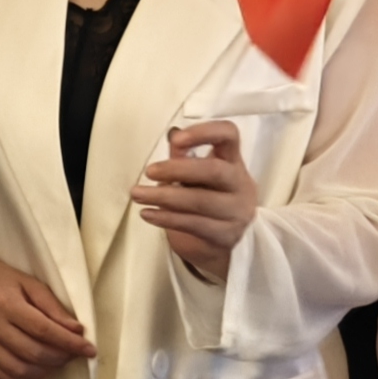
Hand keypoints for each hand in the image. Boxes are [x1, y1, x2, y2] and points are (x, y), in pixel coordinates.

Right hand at [0, 255, 95, 378]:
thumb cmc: (3, 282)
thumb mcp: (32, 285)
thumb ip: (54, 308)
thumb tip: (76, 332)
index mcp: (5, 302)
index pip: (43, 330)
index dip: (70, 343)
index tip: (88, 349)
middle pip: (33, 352)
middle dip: (60, 357)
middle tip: (73, 354)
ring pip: (19, 369)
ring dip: (45, 371)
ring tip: (56, 361)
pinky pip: (3, 377)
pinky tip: (38, 370)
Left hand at [131, 118, 259, 278]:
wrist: (221, 246)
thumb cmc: (206, 199)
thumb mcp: (198, 176)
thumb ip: (186, 157)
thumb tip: (173, 137)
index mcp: (233, 162)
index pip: (229, 135)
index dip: (204, 132)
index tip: (176, 139)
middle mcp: (240, 184)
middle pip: (214, 170)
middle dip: (177, 169)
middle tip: (149, 171)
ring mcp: (236, 212)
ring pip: (200, 201)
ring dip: (163, 196)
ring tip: (137, 194)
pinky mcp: (225, 236)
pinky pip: (192, 224)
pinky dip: (166, 218)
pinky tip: (147, 214)